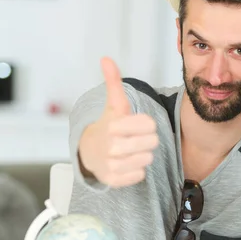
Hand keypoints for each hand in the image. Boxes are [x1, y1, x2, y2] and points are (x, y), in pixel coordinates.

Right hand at [78, 57, 158, 186]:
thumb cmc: (108, 126)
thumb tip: (106, 58)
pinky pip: (139, 175)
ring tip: (130, 150)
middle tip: (135, 139)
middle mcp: (111, 146)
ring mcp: (111, 164)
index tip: (136, 125)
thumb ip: (113, 82)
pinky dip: (136, 170)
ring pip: (147, 159)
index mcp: (114, 126)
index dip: (146, 125)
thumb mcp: (114, 105)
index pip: (151, 125)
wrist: (88, 152)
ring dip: (142, 155)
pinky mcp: (113, 180)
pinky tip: (126, 163)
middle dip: (146, 140)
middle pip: (152, 143)